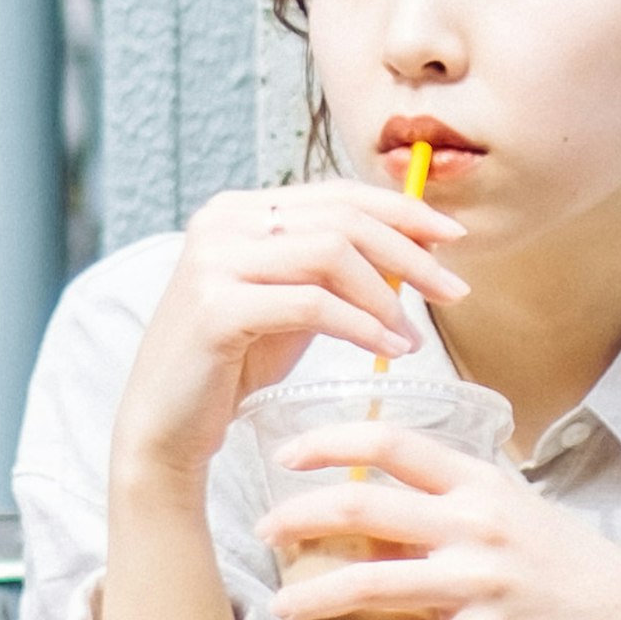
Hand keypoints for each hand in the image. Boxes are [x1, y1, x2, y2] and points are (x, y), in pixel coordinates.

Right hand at [114, 175, 468, 491]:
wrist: (167, 425)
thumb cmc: (234, 365)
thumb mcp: (292, 302)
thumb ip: (336, 269)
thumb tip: (415, 247)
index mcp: (239, 210)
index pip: (337, 194)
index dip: (401, 210)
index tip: (452, 237)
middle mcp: (222, 221)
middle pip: (341, 218)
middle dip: (409, 252)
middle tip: (453, 290)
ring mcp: (213, 260)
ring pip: (331, 254)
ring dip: (387, 295)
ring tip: (414, 336)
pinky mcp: (215, 307)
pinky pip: (311, 304)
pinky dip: (361, 325)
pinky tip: (388, 350)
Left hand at [265, 413, 620, 619]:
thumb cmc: (564, 564)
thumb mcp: (515, 509)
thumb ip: (455, 499)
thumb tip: (385, 495)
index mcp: (479, 483)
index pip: (393, 442)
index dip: (331, 441)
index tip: (287, 452)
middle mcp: (476, 525)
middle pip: (364, 507)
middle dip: (299, 518)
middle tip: (264, 533)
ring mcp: (481, 583)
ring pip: (372, 583)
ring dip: (314, 597)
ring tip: (283, 608)